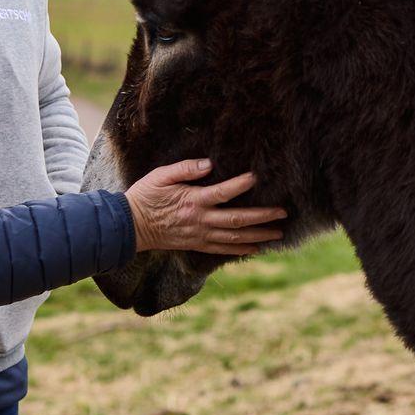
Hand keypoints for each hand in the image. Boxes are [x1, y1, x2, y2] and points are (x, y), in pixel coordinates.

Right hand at [125, 159, 287, 255]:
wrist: (131, 226)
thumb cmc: (145, 196)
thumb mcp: (161, 176)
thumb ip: (185, 169)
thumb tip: (208, 164)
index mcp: (193, 201)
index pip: (222, 193)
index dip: (240, 185)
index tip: (255, 178)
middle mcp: (201, 220)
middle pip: (237, 220)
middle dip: (262, 217)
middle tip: (283, 213)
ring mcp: (200, 235)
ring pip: (235, 238)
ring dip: (258, 235)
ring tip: (278, 233)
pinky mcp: (197, 244)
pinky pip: (223, 249)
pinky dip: (241, 250)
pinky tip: (256, 248)